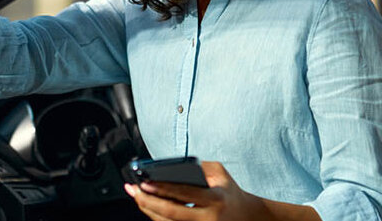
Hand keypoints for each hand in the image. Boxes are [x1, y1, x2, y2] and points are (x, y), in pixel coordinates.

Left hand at [124, 161, 267, 220]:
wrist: (247, 217)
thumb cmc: (230, 192)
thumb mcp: (220, 174)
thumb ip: (199, 166)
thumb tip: (171, 166)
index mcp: (216, 199)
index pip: (185, 193)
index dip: (163, 188)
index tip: (145, 182)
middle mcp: (208, 218)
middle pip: (172, 213)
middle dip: (148, 202)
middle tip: (134, 190)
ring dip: (148, 210)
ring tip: (137, 196)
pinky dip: (157, 217)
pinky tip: (148, 206)